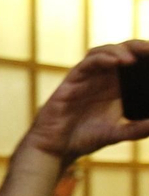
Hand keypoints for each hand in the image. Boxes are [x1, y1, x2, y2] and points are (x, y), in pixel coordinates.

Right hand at [22, 41, 148, 159]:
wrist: (56, 149)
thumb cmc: (84, 138)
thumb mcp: (117, 134)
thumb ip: (136, 129)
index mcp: (114, 86)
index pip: (132, 60)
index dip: (144, 53)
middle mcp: (100, 78)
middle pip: (119, 51)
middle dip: (135, 46)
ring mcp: (85, 78)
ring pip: (101, 52)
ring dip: (118, 50)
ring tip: (133, 58)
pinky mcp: (71, 82)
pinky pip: (86, 64)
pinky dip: (101, 59)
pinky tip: (116, 62)